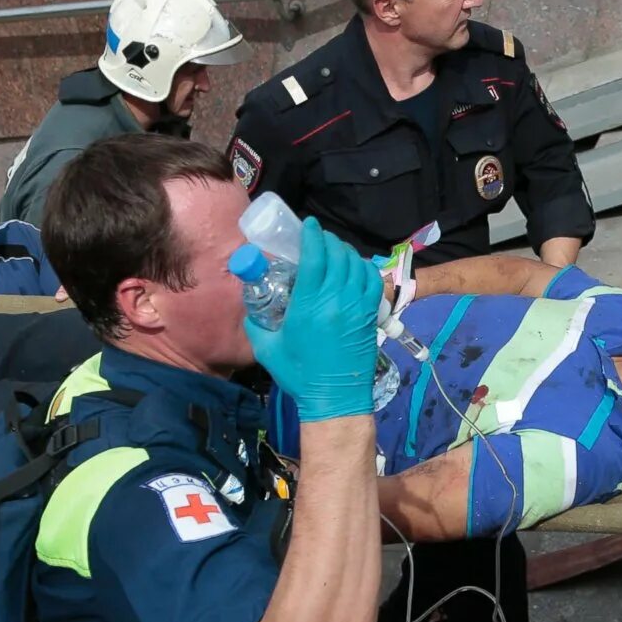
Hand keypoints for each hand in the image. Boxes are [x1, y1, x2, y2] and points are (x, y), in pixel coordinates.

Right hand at [245, 218, 383, 422]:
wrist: (335, 398)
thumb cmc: (299, 374)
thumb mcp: (266, 347)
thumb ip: (255, 320)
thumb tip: (250, 301)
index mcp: (309, 305)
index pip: (316, 257)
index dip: (313, 235)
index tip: (309, 224)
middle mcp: (336, 300)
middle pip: (337, 255)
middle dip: (328, 240)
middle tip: (318, 239)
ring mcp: (357, 307)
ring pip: (356, 264)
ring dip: (344, 252)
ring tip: (334, 251)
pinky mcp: (371, 315)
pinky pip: (372, 280)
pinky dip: (363, 268)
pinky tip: (353, 268)